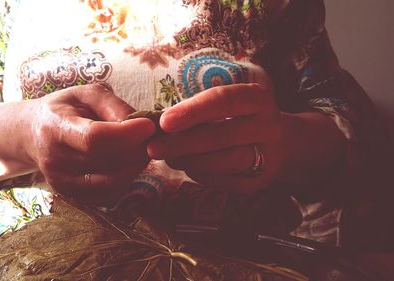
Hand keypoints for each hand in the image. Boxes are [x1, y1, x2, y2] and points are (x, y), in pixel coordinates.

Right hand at [26, 83, 154, 198]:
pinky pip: (109, 194)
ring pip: (112, 182)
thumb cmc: (65, 108)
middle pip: (107, 162)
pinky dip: (126, 180)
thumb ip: (112, 105)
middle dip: (138, 149)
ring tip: (143, 149)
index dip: (126, 134)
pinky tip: (129, 163)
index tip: (149, 125)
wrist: (32, 133)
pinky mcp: (71, 196)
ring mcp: (62, 182)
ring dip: (136, 166)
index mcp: (55, 128)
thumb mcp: (85, 94)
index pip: (93, 138)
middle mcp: (54, 160)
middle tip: (152, 136)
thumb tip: (141, 125)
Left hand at [147, 83, 284, 193]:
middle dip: (183, 142)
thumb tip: (157, 123)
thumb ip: (197, 110)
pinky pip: (226, 181)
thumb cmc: (236, 118)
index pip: (223, 100)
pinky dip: (201, 175)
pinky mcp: (259, 181)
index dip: (193, 111)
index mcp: (256, 99)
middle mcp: (268, 125)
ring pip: (226, 161)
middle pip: (223, 135)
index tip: (164, 121)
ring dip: (190, 161)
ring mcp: (268, 155)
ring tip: (167, 157)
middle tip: (153, 147)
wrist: (278, 145)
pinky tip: (186, 167)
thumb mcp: (225, 105)